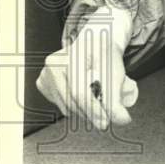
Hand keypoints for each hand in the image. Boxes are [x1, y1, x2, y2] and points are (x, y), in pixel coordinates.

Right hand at [36, 6, 137, 130]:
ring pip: (66, 107)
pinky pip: (61, 105)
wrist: (94, 42)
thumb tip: (122, 119)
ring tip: (98, 102)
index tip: (106, 121)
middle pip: (72, 102)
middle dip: (92, 114)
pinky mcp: (42, 83)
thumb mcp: (116, 72)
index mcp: (73, 55)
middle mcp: (54, 64)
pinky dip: (76, 107)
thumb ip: (117, 97)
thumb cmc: (105, 55)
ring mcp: (45, 73)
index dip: (93, 109)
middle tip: (106, 118)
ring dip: (85, 112)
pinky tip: (85, 95)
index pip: (79, 91)